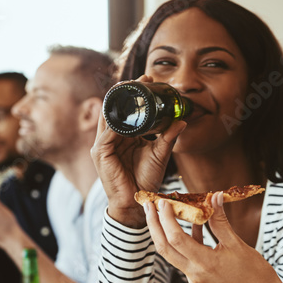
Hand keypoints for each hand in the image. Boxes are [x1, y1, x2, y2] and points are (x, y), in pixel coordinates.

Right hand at [90, 77, 186, 227]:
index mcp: (123, 136)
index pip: (126, 110)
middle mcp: (111, 138)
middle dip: (128, 92)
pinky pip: (108, 132)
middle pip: (116, 108)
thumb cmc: (145, 180)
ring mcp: (103, 144)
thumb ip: (168, 137)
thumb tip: (181, 120)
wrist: (137, 203)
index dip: (136, 94)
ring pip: (110, 115)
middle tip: (143, 79)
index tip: (150, 80)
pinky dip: (118, 121)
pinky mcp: (100, 153)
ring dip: (121, 100)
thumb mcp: (160, 153)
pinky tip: (128, 111)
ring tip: (134, 87)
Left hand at [144, 193, 282, 282]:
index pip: (176, 240)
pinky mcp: (197, 279)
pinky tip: (192, 225)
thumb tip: (214, 197)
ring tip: (163, 212)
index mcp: (205, 264)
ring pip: (171, 253)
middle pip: (165, 248)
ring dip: (164, 233)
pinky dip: (183, 241)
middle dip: (154, 225)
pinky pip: (184, 257)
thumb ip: (220, 221)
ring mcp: (194, 278)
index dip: (167, 219)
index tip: (164, 202)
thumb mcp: (237, 243)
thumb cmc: (254, 272)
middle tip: (149, 205)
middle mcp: (195, 273)